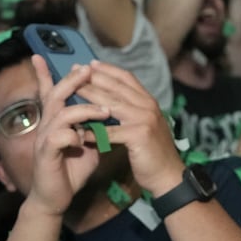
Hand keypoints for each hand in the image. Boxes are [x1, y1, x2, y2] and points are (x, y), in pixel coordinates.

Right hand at [24, 56, 110, 217]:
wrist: (56, 197)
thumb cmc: (70, 170)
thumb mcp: (87, 144)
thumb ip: (93, 128)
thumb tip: (108, 113)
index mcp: (56, 120)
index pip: (50, 91)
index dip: (45, 73)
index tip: (40, 55)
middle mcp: (47, 124)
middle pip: (57, 93)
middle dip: (73, 80)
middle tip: (87, 70)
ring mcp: (45, 137)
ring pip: (61, 112)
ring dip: (84, 109)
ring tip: (105, 111)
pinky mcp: (46, 153)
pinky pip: (60, 136)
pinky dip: (74, 136)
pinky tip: (82, 141)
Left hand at [80, 61, 183, 194]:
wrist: (169, 176)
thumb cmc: (154, 153)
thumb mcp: (145, 125)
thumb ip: (132, 111)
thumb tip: (110, 101)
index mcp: (149, 101)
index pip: (127, 78)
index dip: (108, 69)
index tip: (91, 64)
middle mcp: (148, 105)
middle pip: (116, 87)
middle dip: (93, 78)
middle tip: (75, 70)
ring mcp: (144, 119)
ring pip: (111, 104)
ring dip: (89, 97)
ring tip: (71, 92)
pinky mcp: (139, 135)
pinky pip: (110, 131)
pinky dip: (93, 131)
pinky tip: (79, 131)